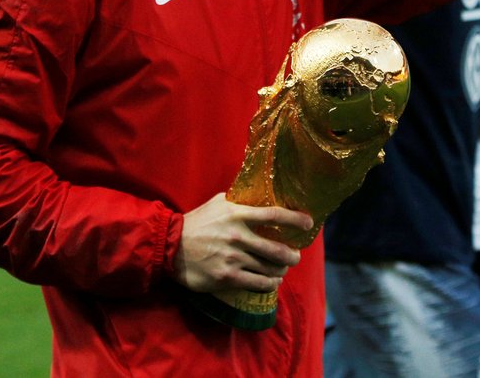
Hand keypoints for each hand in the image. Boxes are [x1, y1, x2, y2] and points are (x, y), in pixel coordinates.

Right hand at [170, 193, 312, 293]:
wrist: (170, 246)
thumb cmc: (197, 222)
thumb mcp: (218, 203)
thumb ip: (239, 201)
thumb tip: (260, 196)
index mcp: (237, 214)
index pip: (274, 215)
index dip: (295, 219)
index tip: (308, 222)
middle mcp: (238, 236)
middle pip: (277, 248)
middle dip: (292, 254)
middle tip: (296, 255)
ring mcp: (233, 258)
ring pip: (269, 268)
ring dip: (281, 270)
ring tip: (283, 269)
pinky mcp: (226, 277)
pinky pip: (257, 283)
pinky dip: (269, 284)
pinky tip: (272, 281)